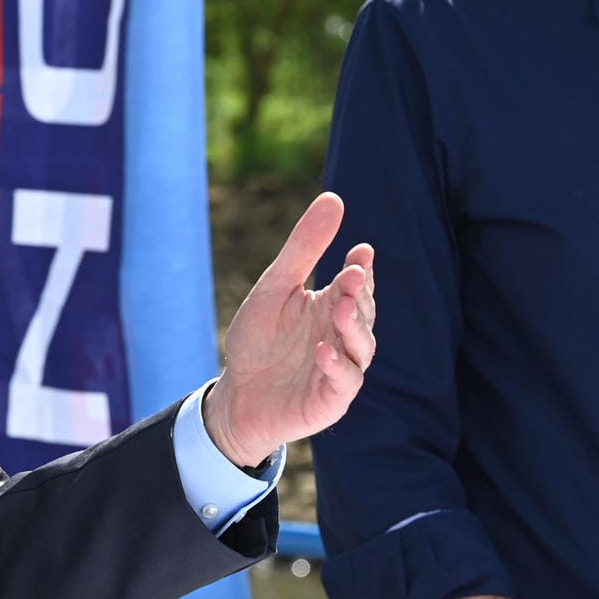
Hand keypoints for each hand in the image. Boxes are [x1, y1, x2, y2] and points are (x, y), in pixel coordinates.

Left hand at [202, 191, 374, 467]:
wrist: (235, 397)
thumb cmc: (257, 341)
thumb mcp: (275, 287)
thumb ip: (304, 248)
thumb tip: (334, 198)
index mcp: (330, 306)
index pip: (356, 283)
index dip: (361, 268)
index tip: (361, 250)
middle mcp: (342, 335)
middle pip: (363, 312)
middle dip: (360, 294)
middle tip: (353, 276)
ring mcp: (341, 368)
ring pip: (362, 346)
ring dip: (353, 326)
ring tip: (339, 306)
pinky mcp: (332, 399)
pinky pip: (345, 382)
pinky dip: (337, 366)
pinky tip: (323, 350)